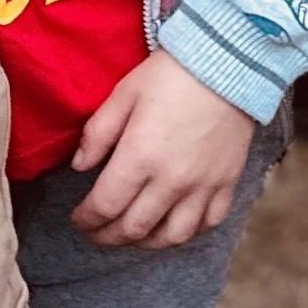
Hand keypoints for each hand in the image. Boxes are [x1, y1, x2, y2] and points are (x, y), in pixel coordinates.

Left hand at [70, 53, 255, 247]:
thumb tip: (78, 166)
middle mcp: (172, 180)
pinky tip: (172, 226)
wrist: (229, 64)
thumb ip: (97, 133)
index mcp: (140, 156)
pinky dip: (186, 233)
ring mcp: (203, 187)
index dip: (86, 219)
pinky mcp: (226, 185)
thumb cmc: (170, 74)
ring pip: (171, 237)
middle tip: (95, 233)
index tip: (77, 219)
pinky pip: (207, 225)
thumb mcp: (124, 93)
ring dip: (145, 243)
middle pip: (134, 228)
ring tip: (129, 236)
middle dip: (108, 236)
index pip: (105, 205)